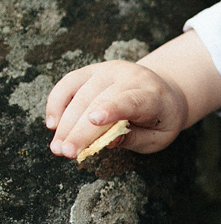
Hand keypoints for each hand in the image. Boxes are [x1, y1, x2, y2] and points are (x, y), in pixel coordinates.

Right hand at [45, 30, 220, 158]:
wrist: (163, 92)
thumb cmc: (160, 120)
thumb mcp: (158, 137)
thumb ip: (135, 139)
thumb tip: (109, 141)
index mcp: (154, 95)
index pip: (132, 100)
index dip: (113, 109)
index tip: (95, 120)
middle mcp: (131, 76)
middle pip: (99, 102)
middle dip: (80, 129)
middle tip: (66, 153)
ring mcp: (109, 70)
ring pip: (80, 94)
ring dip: (65, 123)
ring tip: (58, 148)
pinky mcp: (93, 70)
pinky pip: (68, 84)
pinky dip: (57, 103)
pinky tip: (53, 124)